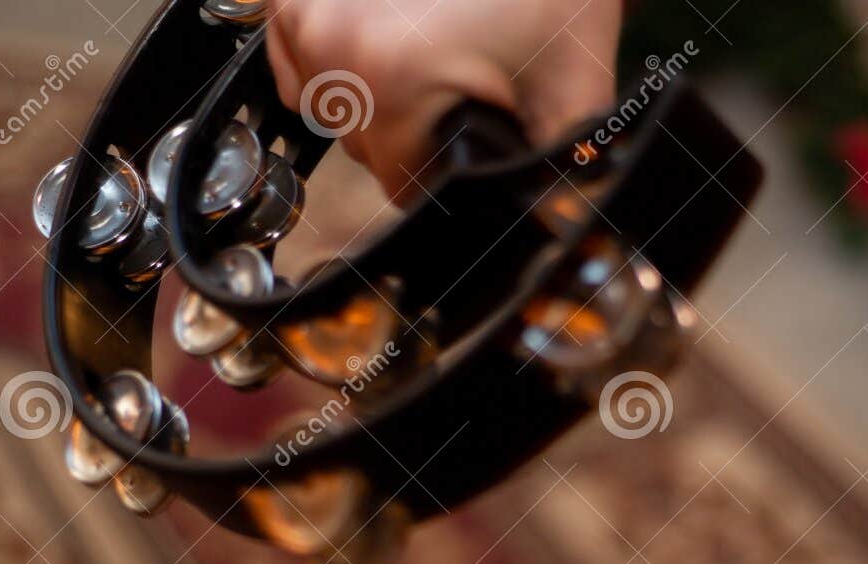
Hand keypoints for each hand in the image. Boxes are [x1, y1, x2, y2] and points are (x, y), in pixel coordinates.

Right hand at [266, 0, 622, 194]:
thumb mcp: (574, 93)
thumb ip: (557, 179)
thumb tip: (548, 237)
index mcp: (390, 80)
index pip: (399, 183)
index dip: (442, 174)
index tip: (472, 139)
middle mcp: (331, 39)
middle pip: (361, 144)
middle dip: (409, 129)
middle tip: (463, 78)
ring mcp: (306, 6)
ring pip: (324, 102)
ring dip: (368, 94)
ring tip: (428, 51)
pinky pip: (293, 52)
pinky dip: (332, 55)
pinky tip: (388, 33)